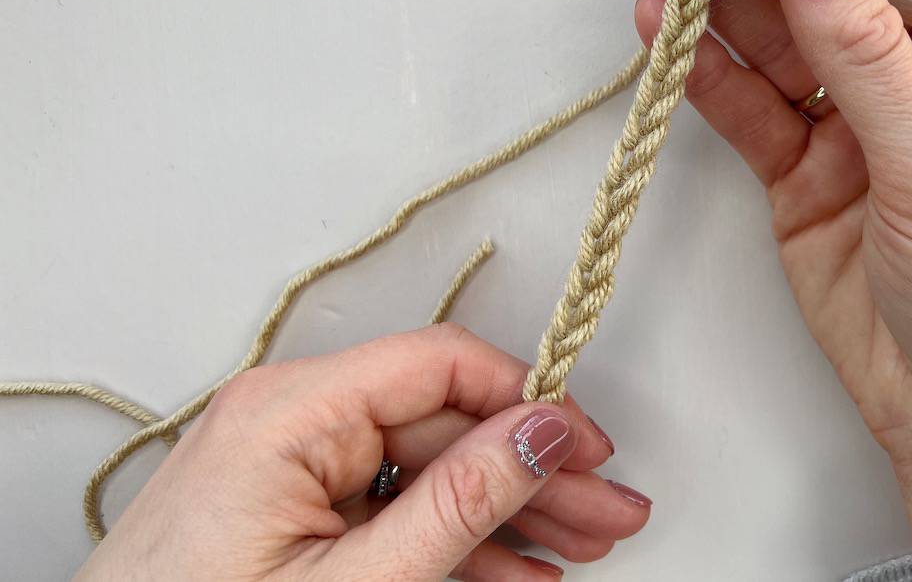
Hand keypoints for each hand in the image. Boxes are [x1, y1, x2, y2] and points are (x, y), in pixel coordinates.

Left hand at [76, 324, 649, 580]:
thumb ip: (457, 503)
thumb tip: (542, 434)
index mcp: (291, 412)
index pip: (440, 364)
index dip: (528, 399)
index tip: (586, 447)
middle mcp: (289, 419)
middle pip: (445, 423)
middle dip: (535, 474)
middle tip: (608, 513)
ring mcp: (290, 464)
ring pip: (428, 470)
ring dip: (509, 511)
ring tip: (582, 545)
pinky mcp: (290, 507)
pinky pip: (392, 506)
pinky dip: (455, 538)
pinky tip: (516, 568)